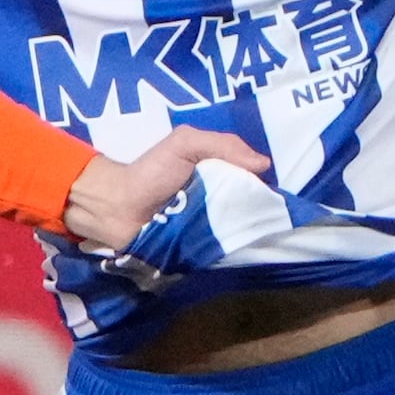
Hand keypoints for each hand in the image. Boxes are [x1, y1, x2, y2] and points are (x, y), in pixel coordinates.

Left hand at [63, 127, 263, 255]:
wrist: (115, 208)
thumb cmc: (150, 173)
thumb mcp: (184, 144)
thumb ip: (222, 145)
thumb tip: (264, 165)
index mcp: (221, 173)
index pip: (254, 181)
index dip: (265, 187)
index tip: (279, 197)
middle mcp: (220, 200)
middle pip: (251, 208)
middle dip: (261, 213)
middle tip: (272, 220)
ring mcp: (211, 227)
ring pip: (240, 230)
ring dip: (248, 232)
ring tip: (262, 237)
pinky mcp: (201, 249)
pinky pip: (222, 249)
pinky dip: (231, 249)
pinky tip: (243, 250)